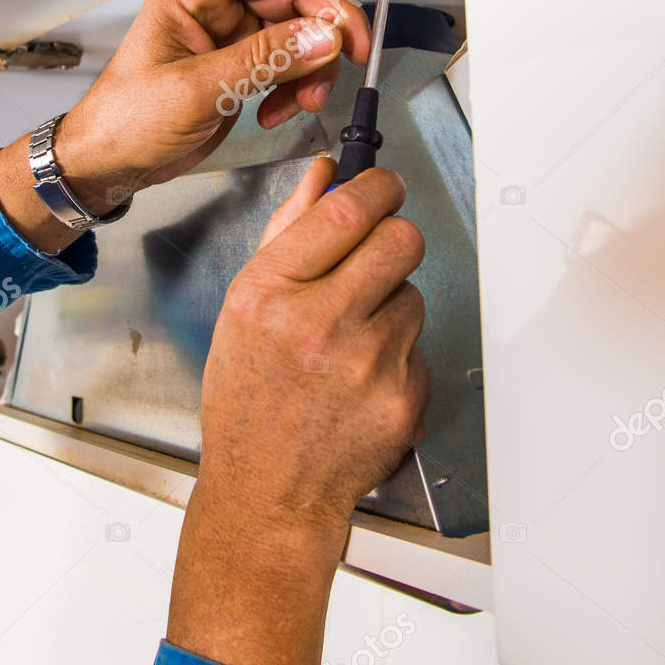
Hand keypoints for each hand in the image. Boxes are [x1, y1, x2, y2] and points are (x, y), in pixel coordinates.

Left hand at [52, 0, 371, 211]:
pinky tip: (278, 110)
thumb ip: (263, 60)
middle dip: (326, 26)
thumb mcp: (198, 88)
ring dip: (313, 67)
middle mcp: (215, 12)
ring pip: (297, 37)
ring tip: (303, 98)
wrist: (111, 163)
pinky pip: (287, 68)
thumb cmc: (126, 119)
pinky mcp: (240, 73)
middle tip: (352, 51)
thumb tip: (320, 36)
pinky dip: (295, 89)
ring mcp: (230, 43)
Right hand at [167, 160, 428, 664]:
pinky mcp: (402, 397)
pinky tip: (363, 379)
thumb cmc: (250, 401)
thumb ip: (288, 233)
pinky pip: (420, 347)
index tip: (383, 186)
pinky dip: (399, 356)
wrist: (269, 490)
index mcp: (269, 294)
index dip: (376, 187)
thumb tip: (323, 175)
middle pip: (400, 240)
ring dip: (392, 305)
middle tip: (381, 251)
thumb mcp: (244, 309)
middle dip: (396, 237)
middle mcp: (317, 325)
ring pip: (414, 294)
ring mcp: (365, 364)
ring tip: (352, 341)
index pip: (346, 211)